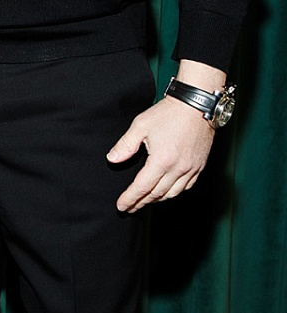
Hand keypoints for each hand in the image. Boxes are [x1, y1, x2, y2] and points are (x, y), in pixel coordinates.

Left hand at [107, 95, 214, 211]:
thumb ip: (125, 144)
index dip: (130, 198)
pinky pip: (186, 187)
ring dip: (157, 199)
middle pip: (157, 194)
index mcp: (162, 160)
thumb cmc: (169, 113)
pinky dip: (174, 192)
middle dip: (142, 202)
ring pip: (173, 193)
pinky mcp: (199, 166)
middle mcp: (178, 169)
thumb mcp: (141, 125)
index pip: (142, 187)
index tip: (122, 206)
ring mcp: (191, 169)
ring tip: (146, 200)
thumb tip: (112, 159)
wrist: (196, 105)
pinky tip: (167, 190)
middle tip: (131, 207)